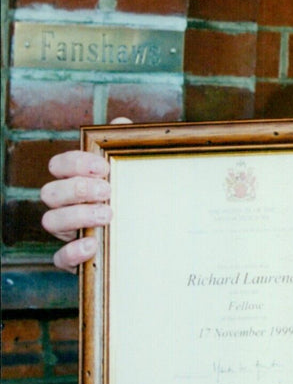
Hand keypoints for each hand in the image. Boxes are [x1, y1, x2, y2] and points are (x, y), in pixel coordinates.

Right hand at [40, 118, 131, 271]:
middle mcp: (66, 205)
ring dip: (77, 215)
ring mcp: (68, 232)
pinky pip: (59, 257)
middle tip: (107, 191)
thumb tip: (120, 124)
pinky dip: (72, 251)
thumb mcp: (136, 173)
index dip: (75, 163)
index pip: (59, 165)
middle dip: (77, 189)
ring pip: (50, 221)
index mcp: (77, 181)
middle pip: (49, 192)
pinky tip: (93, 245)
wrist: (151, 239)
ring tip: (108, 214)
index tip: (104, 167)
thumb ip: (126, 147)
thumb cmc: (136, 198)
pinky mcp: (75, 259)